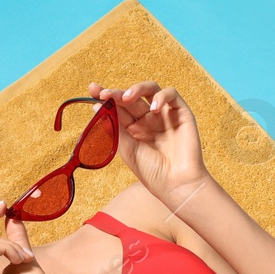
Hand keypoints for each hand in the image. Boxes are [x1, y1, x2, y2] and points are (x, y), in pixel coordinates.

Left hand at [89, 80, 211, 210]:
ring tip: (127, 98)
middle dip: (116, 93)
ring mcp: (164, 115)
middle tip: (105, 93)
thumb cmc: (153, 173)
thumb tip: (97, 106)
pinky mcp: (181, 113)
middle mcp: (148, 120)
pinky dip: (162, 96)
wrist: (177, 185)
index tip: (93, 90)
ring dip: (137, 89)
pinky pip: (172, 94)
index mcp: (134, 129)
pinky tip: (153, 108)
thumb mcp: (127, 149)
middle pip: (131, 98)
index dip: (106, 97)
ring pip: (151, 90)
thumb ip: (115, 127)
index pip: (118, 107)